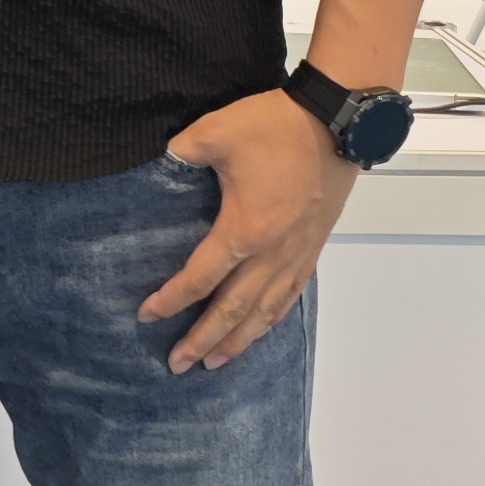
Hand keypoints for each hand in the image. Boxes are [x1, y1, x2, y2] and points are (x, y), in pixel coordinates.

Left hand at [138, 89, 353, 372]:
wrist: (337, 120)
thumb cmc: (277, 126)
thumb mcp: (214, 131)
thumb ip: (179, 153)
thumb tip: (158, 165)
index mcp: (245, 229)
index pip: (201, 277)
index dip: (172, 300)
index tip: (147, 316)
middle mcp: (272, 252)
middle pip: (233, 309)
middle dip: (203, 339)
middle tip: (178, 364)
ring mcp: (297, 253)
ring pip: (265, 311)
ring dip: (239, 340)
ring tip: (215, 362)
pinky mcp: (313, 247)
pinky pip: (290, 295)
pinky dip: (271, 319)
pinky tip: (260, 329)